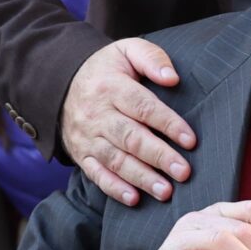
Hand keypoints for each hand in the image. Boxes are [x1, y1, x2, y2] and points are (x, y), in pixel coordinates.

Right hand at [64, 36, 193, 204]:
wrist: (60, 84)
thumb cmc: (106, 69)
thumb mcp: (126, 51)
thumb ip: (151, 58)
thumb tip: (172, 78)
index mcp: (111, 87)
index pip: (142, 107)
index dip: (167, 123)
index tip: (190, 139)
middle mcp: (97, 114)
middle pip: (130, 138)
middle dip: (158, 156)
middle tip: (184, 172)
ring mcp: (88, 137)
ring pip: (115, 160)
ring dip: (141, 177)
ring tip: (165, 191)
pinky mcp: (81, 154)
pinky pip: (96, 174)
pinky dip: (114, 188)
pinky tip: (134, 198)